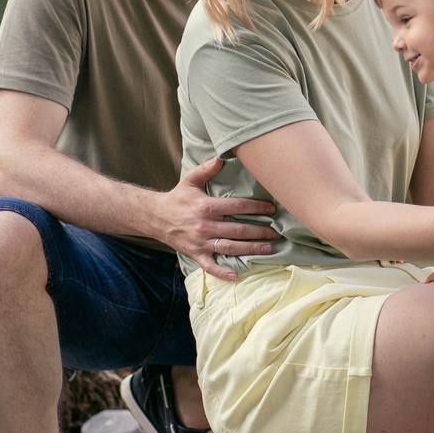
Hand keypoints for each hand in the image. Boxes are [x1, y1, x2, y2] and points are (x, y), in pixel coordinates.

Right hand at [159, 155, 279, 279]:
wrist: (156, 217)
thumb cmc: (178, 197)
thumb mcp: (190, 180)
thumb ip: (207, 169)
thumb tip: (222, 157)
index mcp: (206, 207)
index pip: (237, 207)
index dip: (256, 208)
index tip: (272, 209)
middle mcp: (205, 226)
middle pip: (238, 230)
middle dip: (260, 231)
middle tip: (277, 232)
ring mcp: (200, 242)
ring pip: (230, 248)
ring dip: (251, 249)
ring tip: (269, 249)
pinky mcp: (196, 254)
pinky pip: (210, 266)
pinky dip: (223, 272)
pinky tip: (237, 275)